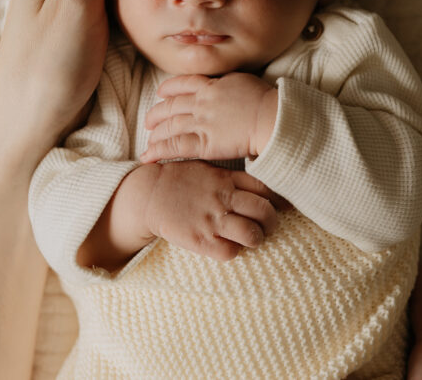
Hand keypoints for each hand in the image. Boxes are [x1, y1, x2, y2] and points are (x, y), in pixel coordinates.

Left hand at [141, 73, 278, 162]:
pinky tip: (148, 157)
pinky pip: (175, 147)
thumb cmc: (264, 99)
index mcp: (210, 86)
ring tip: (148, 142)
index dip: (167, 89)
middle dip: (155, 115)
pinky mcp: (204, 144)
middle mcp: (201, 103)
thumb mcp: (240, 80)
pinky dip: (158, 152)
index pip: (181, 84)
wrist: (272, 118)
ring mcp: (201, 123)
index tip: (161, 94)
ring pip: (169, 127)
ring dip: (155, 135)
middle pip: (169, 107)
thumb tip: (219, 85)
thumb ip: (224, 83)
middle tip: (149, 122)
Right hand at [142, 160, 279, 261]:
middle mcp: (223, 198)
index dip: (274, 200)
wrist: (148, 194)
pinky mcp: (201, 240)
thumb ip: (232, 178)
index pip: (265, 189)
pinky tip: (228, 245)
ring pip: (252, 235)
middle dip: (271, 223)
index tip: (273, 207)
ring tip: (251, 239)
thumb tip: (258, 188)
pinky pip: (231, 252)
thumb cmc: (180, 180)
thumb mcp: (208, 168)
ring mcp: (212, 219)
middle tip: (266, 227)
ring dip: (256, 239)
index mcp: (226, 178)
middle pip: (264, 212)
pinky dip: (234, 251)